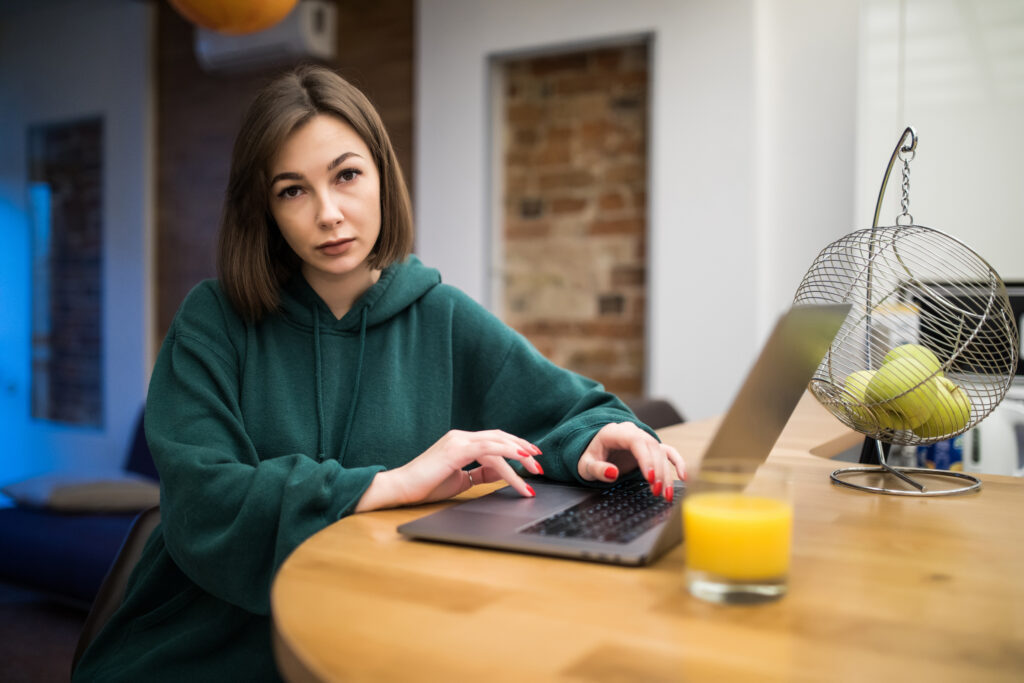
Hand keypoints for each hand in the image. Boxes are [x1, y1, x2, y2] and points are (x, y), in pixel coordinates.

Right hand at [355, 429, 542, 511]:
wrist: (401, 487)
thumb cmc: (426, 486)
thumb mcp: (460, 480)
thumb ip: (480, 473)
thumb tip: (501, 473)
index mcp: (461, 441)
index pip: (494, 440)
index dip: (515, 447)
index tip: (531, 457)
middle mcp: (461, 436)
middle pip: (501, 438)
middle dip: (523, 449)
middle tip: (540, 463)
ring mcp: (458, 440)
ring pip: (498, 444)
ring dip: (520, 456)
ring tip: (535, 470)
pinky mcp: (456, 449)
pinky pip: (488, 449)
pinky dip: (508, 455)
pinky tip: (521, 463)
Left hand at [577, 422, 685, 501]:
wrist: (593, 448)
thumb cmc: (589, 456)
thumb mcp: (584, 465)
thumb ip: (597, 469)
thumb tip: (613, 473)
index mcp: (616, 432)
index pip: (637, 441)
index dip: (646, 458)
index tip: (649, 478)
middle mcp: (633, 432)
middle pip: (652, 448)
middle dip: (658, 471)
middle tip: (656, 492)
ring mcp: (643, 439)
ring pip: (661, 453)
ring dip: (666, 474)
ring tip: (665, 495)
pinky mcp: (650, 449)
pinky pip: (667, 452)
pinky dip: (677, 463)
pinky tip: (683, 477)